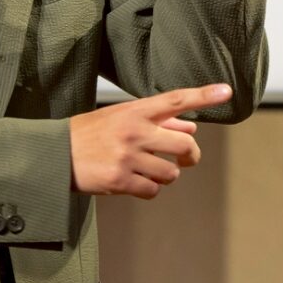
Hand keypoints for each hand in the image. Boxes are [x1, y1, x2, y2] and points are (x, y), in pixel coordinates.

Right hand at [68, 83, 231, 198]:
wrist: (55, 154)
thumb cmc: (90, 133)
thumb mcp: (121, 118)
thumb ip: (157, 121)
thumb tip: (192, 129)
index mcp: (135, 111)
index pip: (176, 99)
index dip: (203, 96)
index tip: (227, 91)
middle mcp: (134, 131)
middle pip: (184, 146)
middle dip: (190, 157)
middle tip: (186, 160)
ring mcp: (128, 157)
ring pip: (170, 173)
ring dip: (166, 175)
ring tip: (150, 170)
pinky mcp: (120, 180)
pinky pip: (152, 190)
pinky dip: (149, 189)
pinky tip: (135, 182)